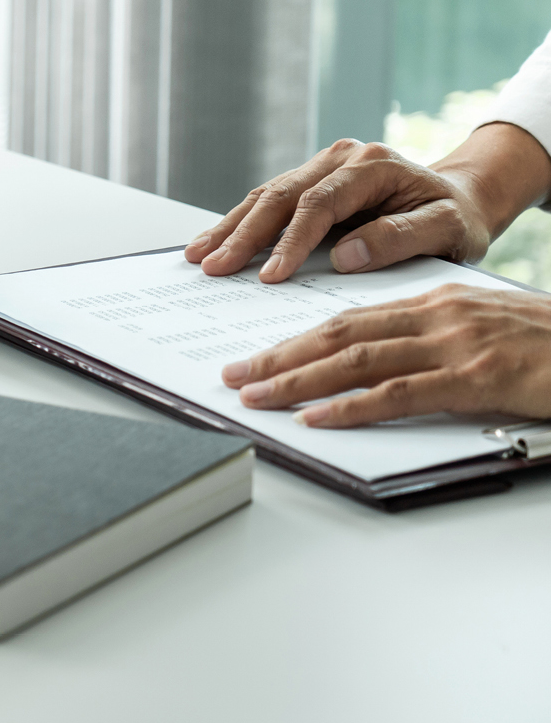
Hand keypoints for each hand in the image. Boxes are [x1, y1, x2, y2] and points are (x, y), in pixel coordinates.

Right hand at [183, 124, 550, 283]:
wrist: (460, 198)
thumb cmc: (455, 218)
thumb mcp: (448, 231)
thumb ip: (401, 239)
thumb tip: (346, 255)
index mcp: (373, 165)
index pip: (319, 204)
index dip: (291, 241)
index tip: (270, 276)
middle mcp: (341, 158)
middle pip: (280, 196)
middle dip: (243, 234)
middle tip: (214, 266)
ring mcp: (321, 167)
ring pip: (265, 196)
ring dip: (230, 228)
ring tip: (200, 255)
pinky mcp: (309, 183)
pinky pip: (268, 201)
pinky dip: (238, 223)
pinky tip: (213, 241)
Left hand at [222, 284, 550, 426]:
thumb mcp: (488, 335)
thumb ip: (437, 345)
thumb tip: (382, 369)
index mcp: (438, 303)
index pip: (351, 317)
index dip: (297, 338)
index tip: (258, 355)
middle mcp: (439, 315)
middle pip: (339, 333)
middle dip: (279, 356)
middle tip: (234, 376)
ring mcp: (457, 344)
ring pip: (357, 359)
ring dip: (297, 380)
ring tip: (254, 397)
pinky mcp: (478, 377)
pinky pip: (399, 392)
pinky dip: (351, 406)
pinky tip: (316, 418)